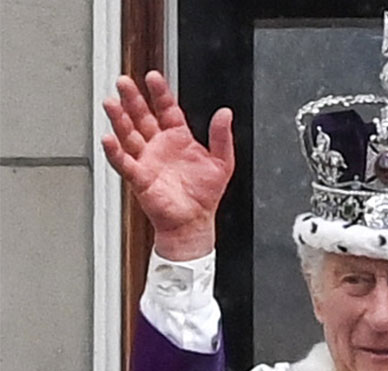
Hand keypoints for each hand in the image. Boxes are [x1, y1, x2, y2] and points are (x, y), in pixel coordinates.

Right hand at [101, 71, 233, 259]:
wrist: (195, 222)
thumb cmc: (205, 195)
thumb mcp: (222, 162)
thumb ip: (222, 137)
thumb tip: (225, 113)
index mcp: (178, 138)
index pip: (166, 109)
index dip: (160, 93)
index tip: (153, 77)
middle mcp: (159, 146)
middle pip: (142, 116)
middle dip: (133, 99)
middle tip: (123, 81)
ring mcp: (147, 160)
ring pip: (129, 134)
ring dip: (119, 119)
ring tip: (111, 102)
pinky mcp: (140, 177)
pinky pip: (124, 162)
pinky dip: (115, 151)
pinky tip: (108, 139)